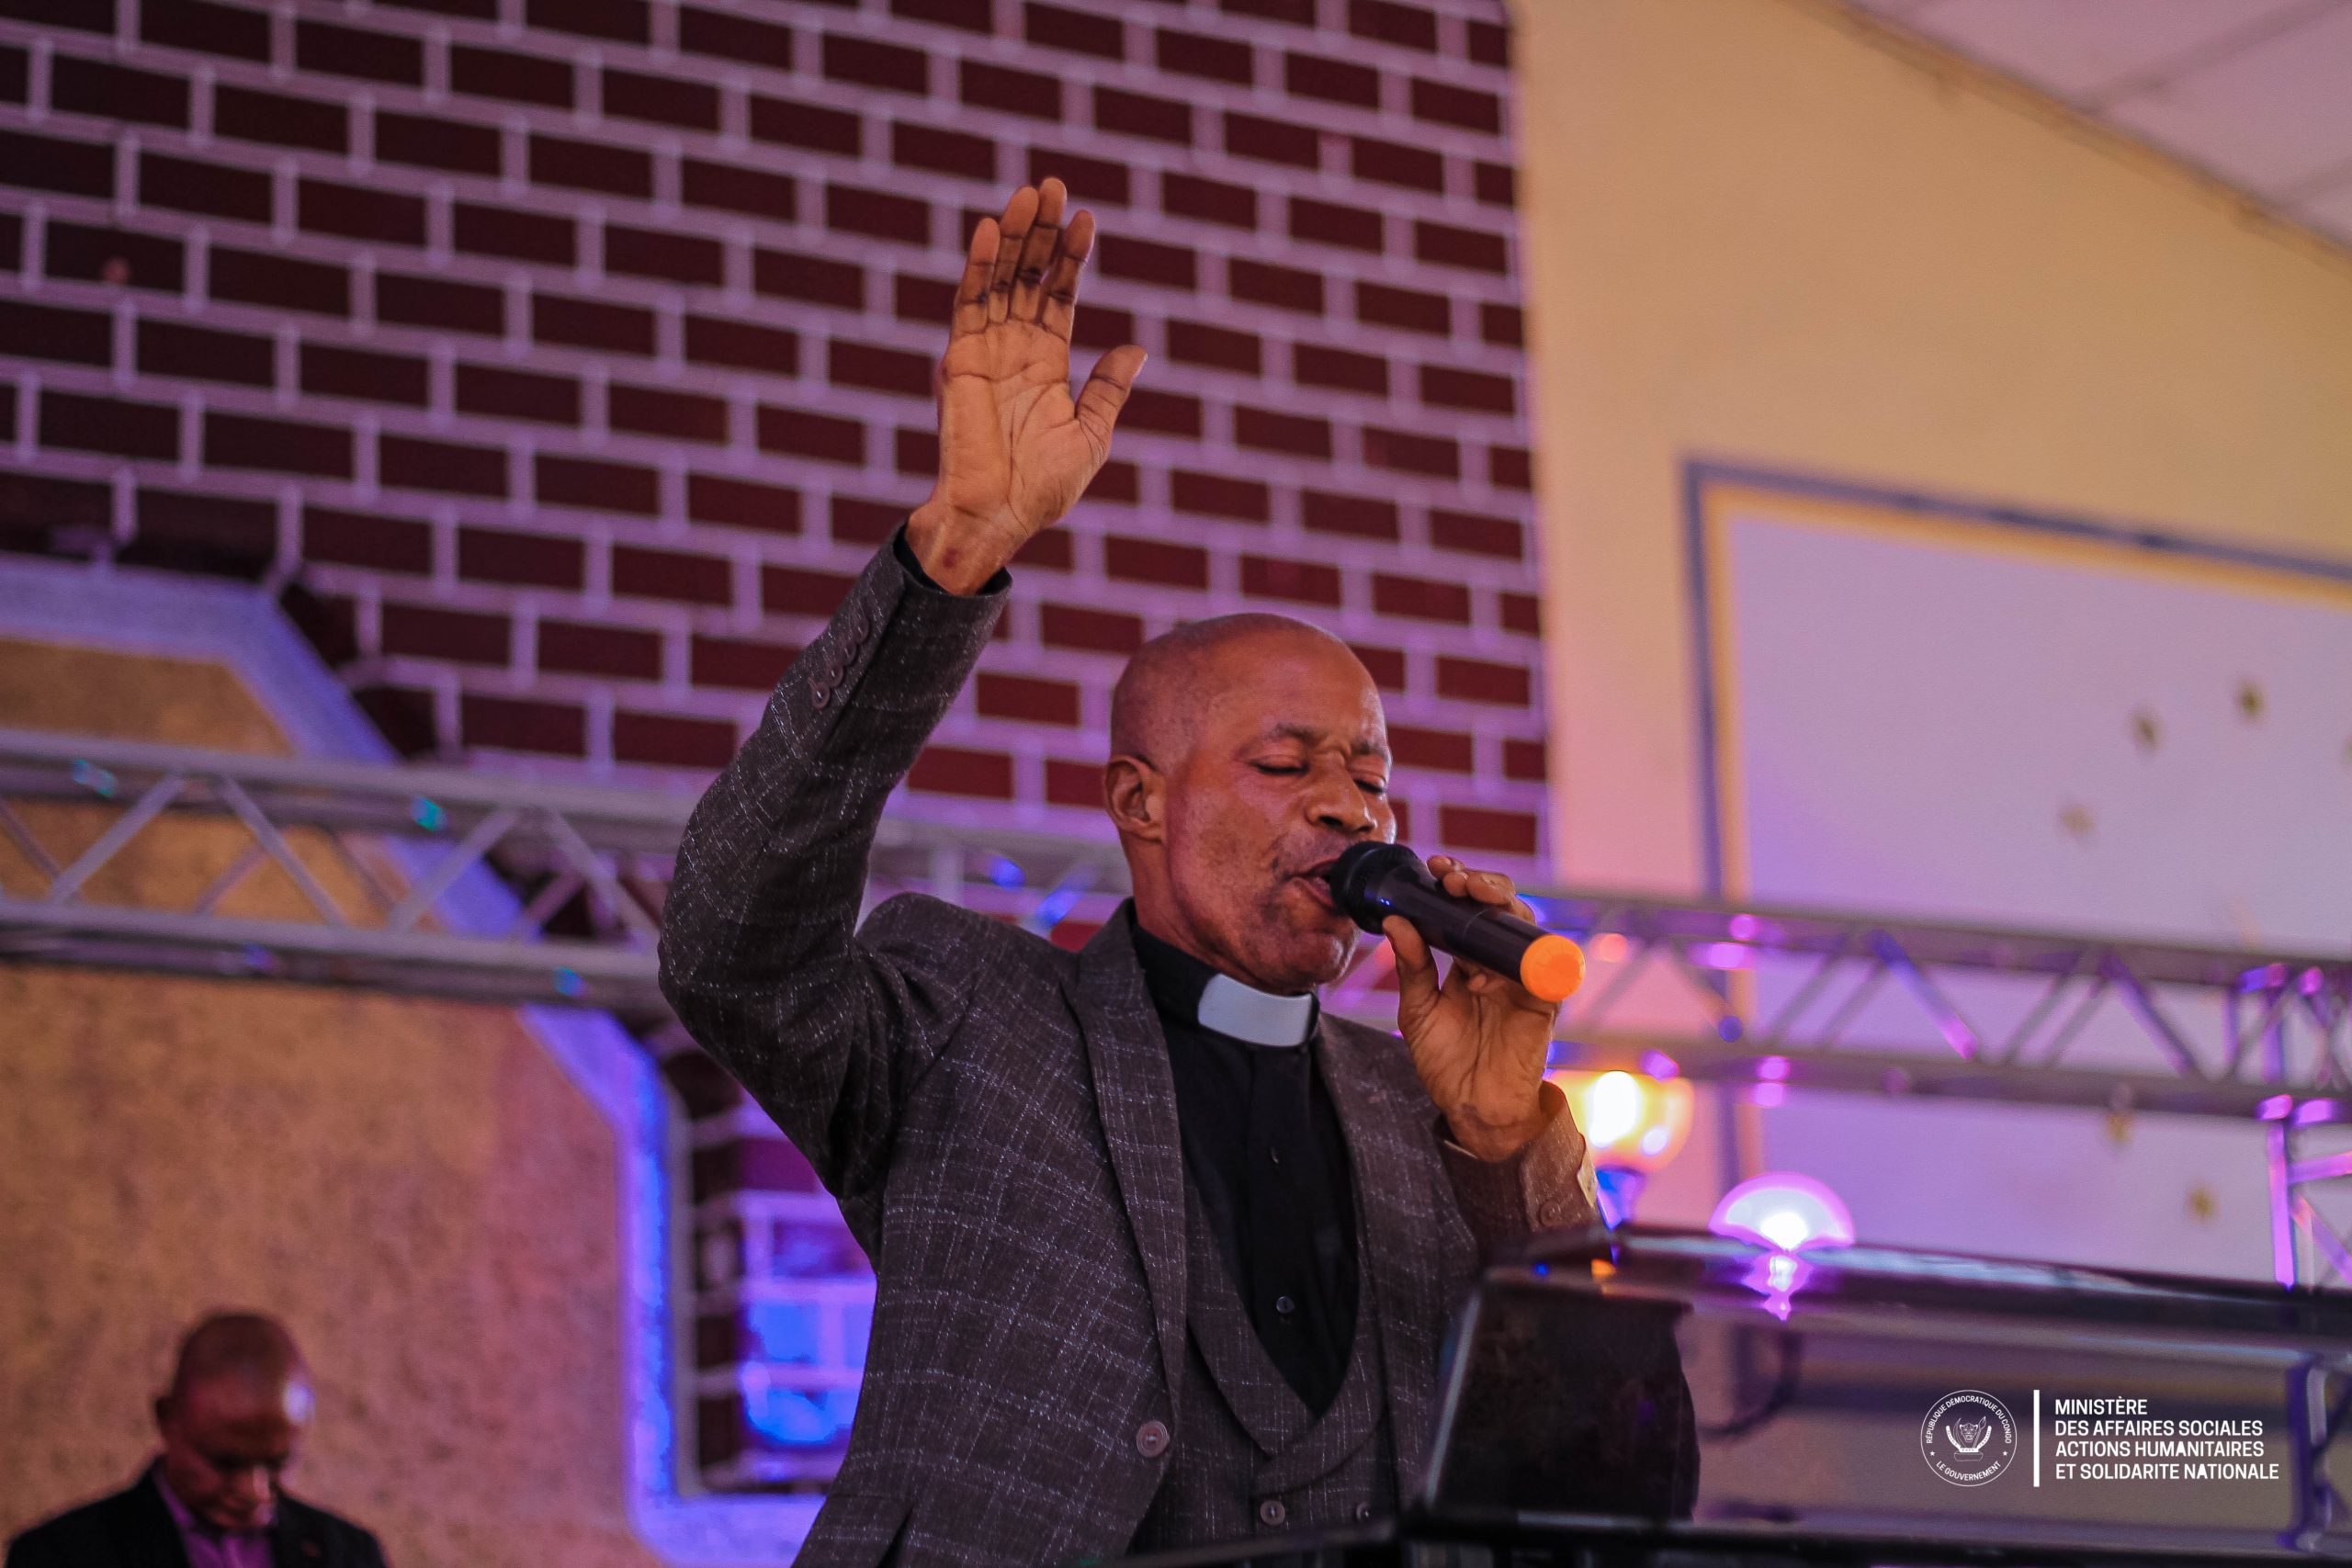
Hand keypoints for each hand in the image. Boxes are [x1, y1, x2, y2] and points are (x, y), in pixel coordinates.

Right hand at [907, 179, 1146, 592]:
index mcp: (1046, 362)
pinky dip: (977, 266)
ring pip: (999, 279)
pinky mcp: (960, 359)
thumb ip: (1108, 387)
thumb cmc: (1044, 486)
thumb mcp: (1092, 432)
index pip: (1059, 294)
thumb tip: (1138, 347)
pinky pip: (967, 303)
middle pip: (1028, 275)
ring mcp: (986, 349)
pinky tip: (990, 229)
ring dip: (1013, 235)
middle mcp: (1014, 347)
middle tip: (1054, 185)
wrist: (1000, 516)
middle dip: (1041, 231)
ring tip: (1030, 193)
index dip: (1071, 257)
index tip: (1087, 219)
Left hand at [1385, 858, 1564, 1161]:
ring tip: (1470, 894)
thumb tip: (1396, 920)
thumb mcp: (1417, 1008)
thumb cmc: (1446, 1060)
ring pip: (1525, 927)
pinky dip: (1512, 964)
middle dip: (1481, 884)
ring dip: (1501, 905)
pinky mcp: (1542, 1005)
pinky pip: (1539, 972)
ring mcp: (1522, 980)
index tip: (1436, 867)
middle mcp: (1498, 963)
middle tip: (1453, 877)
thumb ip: (1412, 965)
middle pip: (1502, 908)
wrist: (1470, 1107)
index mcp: (1470, 959)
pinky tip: (1479, 975)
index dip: (1458, 884)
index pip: (1469, 910)